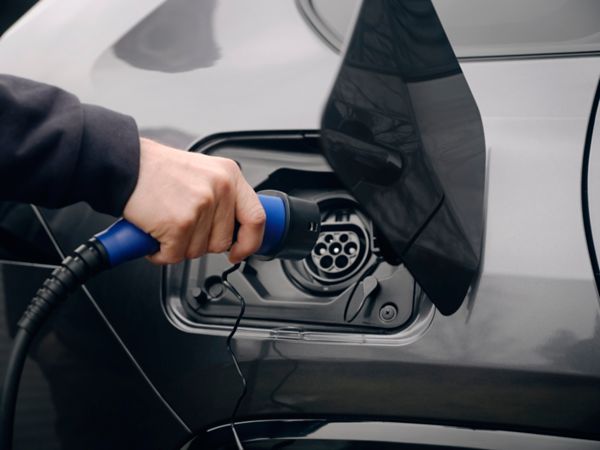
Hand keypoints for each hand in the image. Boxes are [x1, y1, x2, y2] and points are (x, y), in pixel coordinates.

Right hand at [123, 138, 265, 263]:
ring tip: (165, 222)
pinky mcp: (180, 224)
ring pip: (197, 251)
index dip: (249, 242)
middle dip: (199, 242)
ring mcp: (201, 207)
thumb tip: (234, 229)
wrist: (124, 164)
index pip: (256, 218)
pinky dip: (160, 252)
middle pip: (222, 241)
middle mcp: (220, 189)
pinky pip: (174, 256)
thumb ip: (222, 197)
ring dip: (177, 246)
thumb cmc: (157, 170)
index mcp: (230, 175)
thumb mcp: (203, 172)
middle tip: (181, 226)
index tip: (239, 251)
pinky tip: (154, 232)